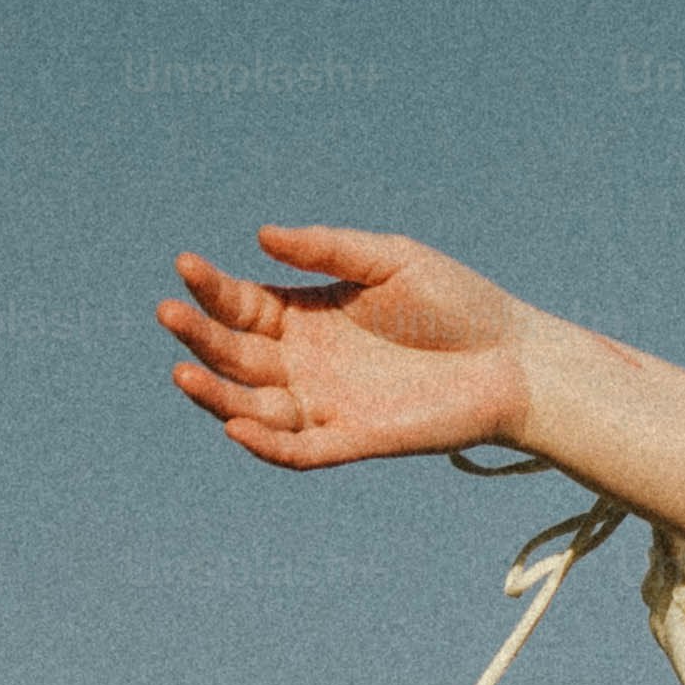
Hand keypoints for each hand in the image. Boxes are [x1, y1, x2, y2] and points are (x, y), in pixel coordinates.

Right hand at [157, 227, 531, 470]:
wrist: (514, 359)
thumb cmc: (457, 304)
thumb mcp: (391, 260)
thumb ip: (328, 251)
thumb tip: (262, 235)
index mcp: (307, 315)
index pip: (241, 305)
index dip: (211, 289)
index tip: (186, 266)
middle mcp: (305, 362)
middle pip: (235, 354)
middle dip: (199, 336)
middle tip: (169, 312)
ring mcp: (324, 403)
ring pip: (252, 405)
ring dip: (215, 393)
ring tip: (184, 374)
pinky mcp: (351, 440)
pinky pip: (297, 449)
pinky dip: (264, 443)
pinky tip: (235, 424)